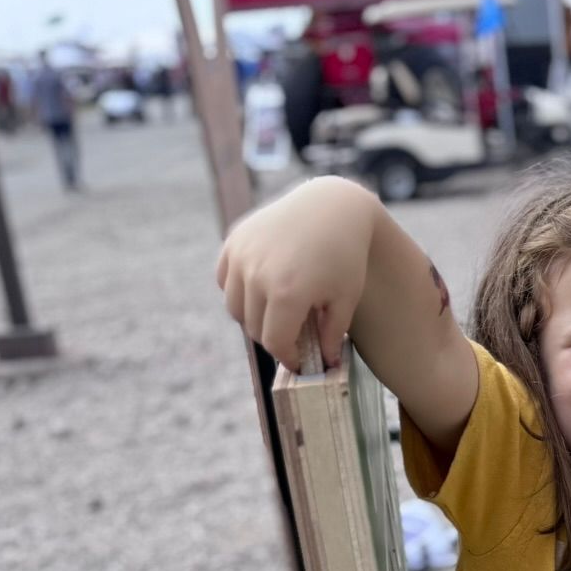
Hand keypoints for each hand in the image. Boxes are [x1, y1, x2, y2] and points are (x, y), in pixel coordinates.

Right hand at [215, 177, 376, 371]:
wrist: (331, 205)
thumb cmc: (345, 255)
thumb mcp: (345, 298)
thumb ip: (331, 335)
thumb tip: (325, 365)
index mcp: (287, 293)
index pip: (274, 343)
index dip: (288, 357)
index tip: (299, 360)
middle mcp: (258, 274)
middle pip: (254, 329)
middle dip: (273, 338)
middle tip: (292, 336)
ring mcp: (242, 255)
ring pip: (234, 308)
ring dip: (253, 318)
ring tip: (276, 313)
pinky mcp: (234, 240)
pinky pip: (225, 281)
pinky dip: (238, 291)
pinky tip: (260, 289)